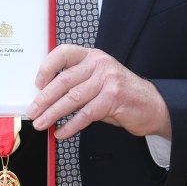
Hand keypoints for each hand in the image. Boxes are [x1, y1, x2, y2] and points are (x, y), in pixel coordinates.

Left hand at [26, 45, 171, 140]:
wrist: (153, 106)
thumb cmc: (122, 95)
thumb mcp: (99, 81)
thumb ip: (78, 83)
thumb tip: (47, 98)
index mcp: (93, 57)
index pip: (64, 53)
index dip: (47, 67)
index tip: (36, 83)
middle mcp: (100, 64)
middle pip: (64, 80)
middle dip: (44, 98)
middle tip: (32, 111)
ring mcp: (108, 80)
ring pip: (73, 98)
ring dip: (53, 113)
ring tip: (42, 124)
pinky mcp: (114, 98)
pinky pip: (86, 114)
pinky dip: (71, 125)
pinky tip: (62, 132)